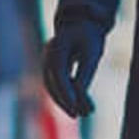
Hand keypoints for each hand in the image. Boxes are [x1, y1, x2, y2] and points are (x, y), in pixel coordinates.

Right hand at [45, 3, 110, 118]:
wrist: (81, 24)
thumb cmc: (88, 36)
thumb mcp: (92, 53)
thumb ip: (85, 74)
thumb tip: (81, 97)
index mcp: (57, 47)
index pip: (59, 74)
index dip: (66, 92)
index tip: (77, 107)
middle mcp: (47, 55)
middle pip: (52, 83)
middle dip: (65, 101)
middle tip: (81, 114)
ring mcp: (46, 62)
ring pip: (52, 87)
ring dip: (65, 101)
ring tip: (83, 113)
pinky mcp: (51, 69)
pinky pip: (55, 85)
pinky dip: (65, 96)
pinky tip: (79, 106)